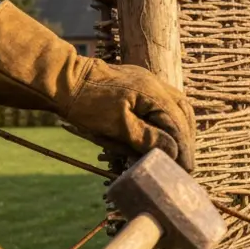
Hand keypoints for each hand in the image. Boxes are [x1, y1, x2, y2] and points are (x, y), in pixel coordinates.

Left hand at [0, 1, 195, 170]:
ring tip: (181, 151)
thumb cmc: (87, 104)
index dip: (184, 148)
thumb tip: (173, 151)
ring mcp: (150, 82)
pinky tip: (167, 132)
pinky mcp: (140, 84)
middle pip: (183, 114)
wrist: (62, 79)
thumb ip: (147, 138)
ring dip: (182, 129)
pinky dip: (170, 120)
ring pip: (177, 106)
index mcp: (153, 94)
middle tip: (186, 164)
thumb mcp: (116, 126)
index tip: (186, 169)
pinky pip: (165, 102)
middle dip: (186, 140)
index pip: (177, 124)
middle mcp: (157, 85)